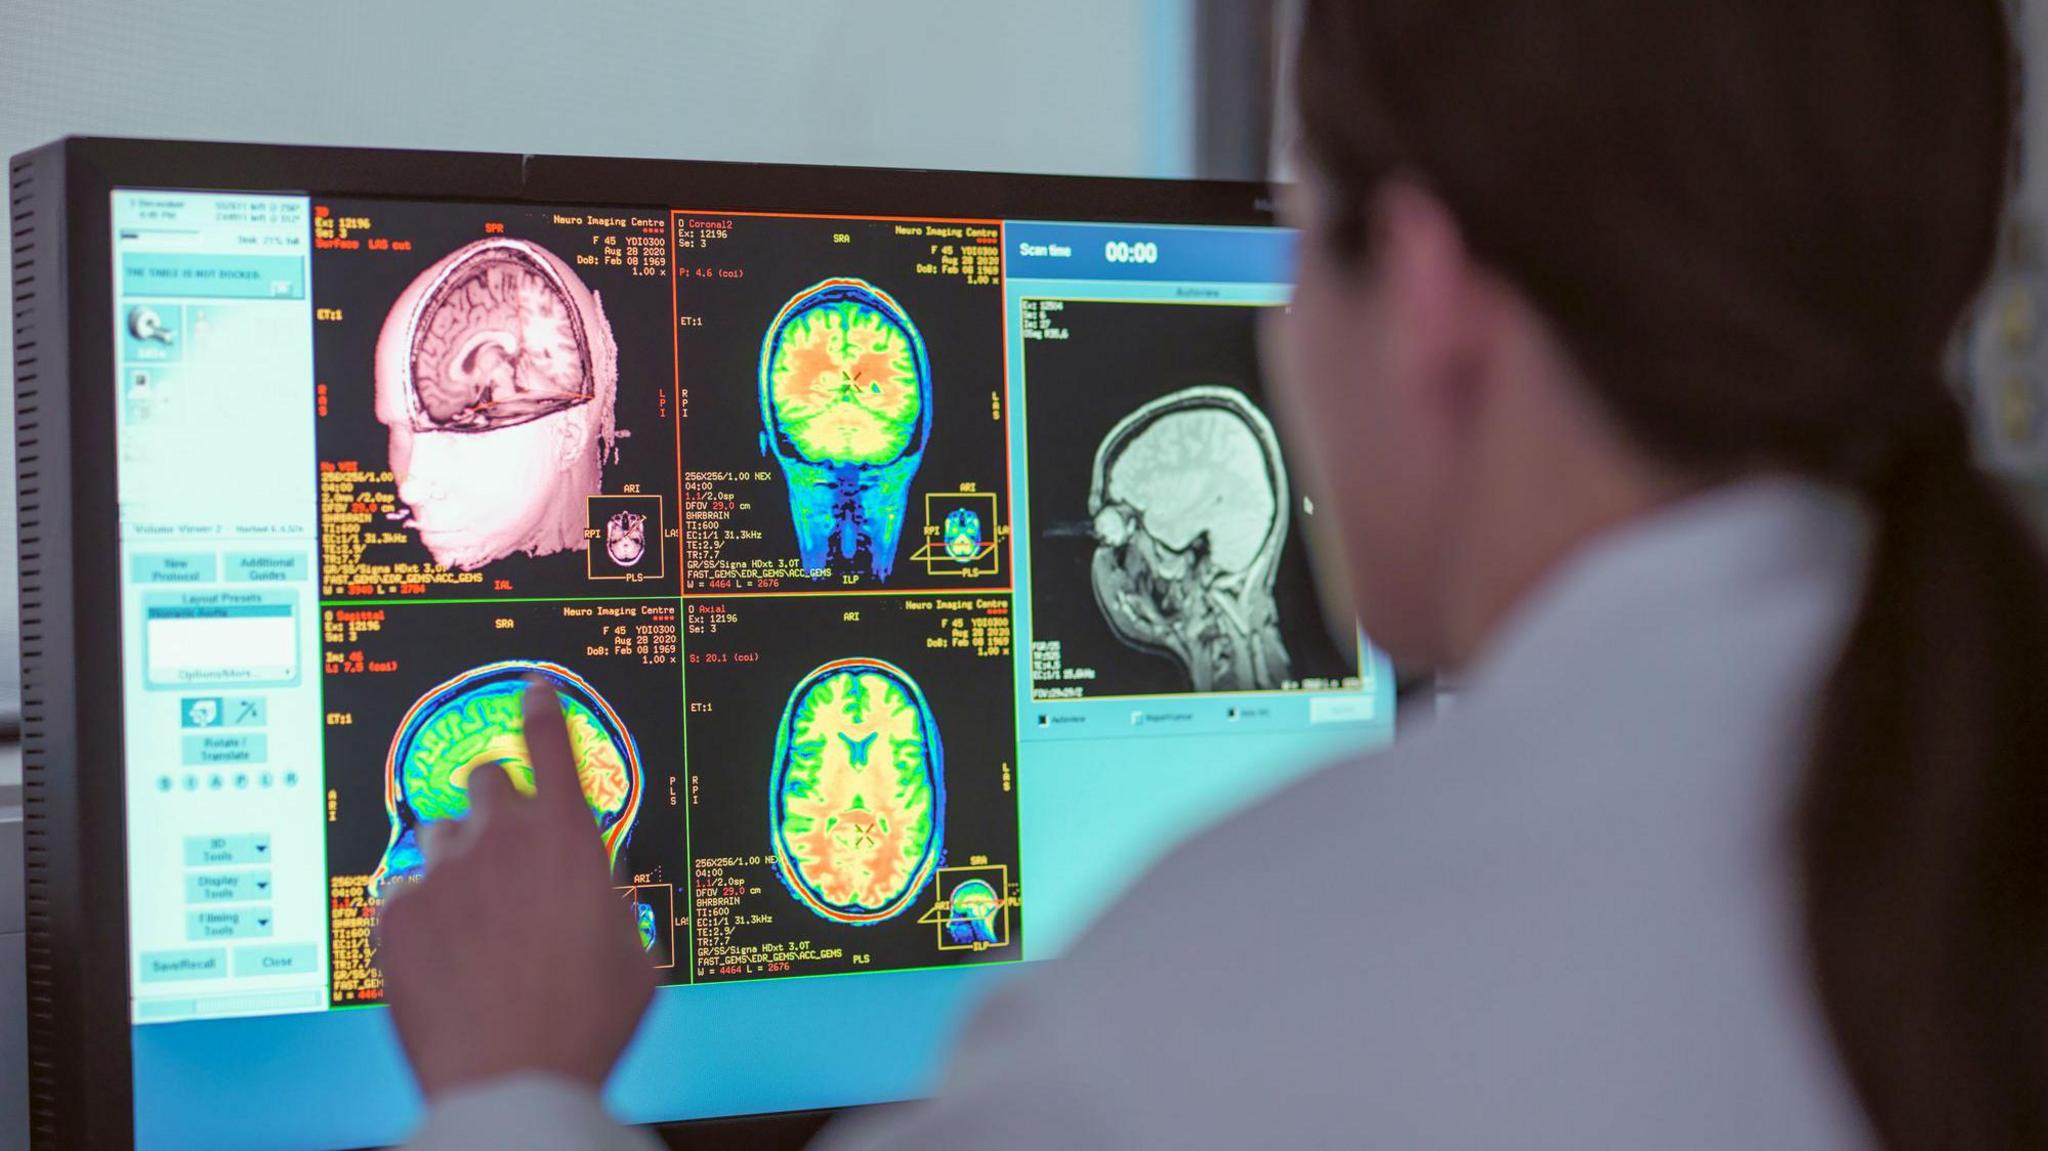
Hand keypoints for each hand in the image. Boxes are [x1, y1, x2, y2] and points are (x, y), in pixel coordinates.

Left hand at [378, 678, 655, 1098]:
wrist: (509, 1082)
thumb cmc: (585, 1025)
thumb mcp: (633, 958)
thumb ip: (609, 907)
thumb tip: (596, 901)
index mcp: (570, 841)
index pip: (553, 744)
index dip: (543, 710)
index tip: (532, 689)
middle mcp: (503, 842)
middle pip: (488, 778)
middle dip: (499, 800)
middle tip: (505, 844)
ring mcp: (443, 876)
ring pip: (441, 834)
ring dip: (458, 858)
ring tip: (474, 914)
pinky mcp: (397, 916)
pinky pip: (405, 893)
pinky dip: (423, 913)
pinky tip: (444, 955)